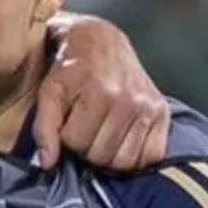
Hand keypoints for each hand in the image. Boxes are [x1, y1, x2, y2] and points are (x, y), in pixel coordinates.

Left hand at [34, 14, 169, 169]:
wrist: (102, 44)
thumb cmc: (72, 69)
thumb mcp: (50, 92)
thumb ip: (44, 128)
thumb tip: (47, 163)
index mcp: (100, 92)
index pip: (76, 143)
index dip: (67, 137)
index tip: (69, 122)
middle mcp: (129, 101)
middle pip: (101, 155)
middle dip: (87, 147)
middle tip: (86, 128)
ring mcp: (148, 107)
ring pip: (124, 161)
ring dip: (109, 155)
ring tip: (102, 134)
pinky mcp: (162, 112)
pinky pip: (152, 155)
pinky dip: (136, 156)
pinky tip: (123, 141)